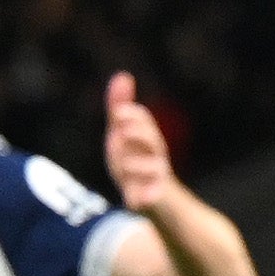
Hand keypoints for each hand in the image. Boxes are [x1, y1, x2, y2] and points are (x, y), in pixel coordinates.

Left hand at [102, 73, 176, 208]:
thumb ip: (120, 107)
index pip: (144, 123)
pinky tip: (135, 200)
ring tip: (123, 163)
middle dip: (139, 135)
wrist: (155, 200)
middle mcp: (156, 156)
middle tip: (121, 131)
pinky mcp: (154, 199)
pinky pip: (152, 198)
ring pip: (152, 170)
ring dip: (137, 166)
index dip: (133, 117)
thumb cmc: (137, 163)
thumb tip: (123, 75)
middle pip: (153, 142)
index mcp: (147, 138)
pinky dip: (145, 198)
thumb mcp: (123, 136)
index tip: (118, 113)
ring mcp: (156, 178)